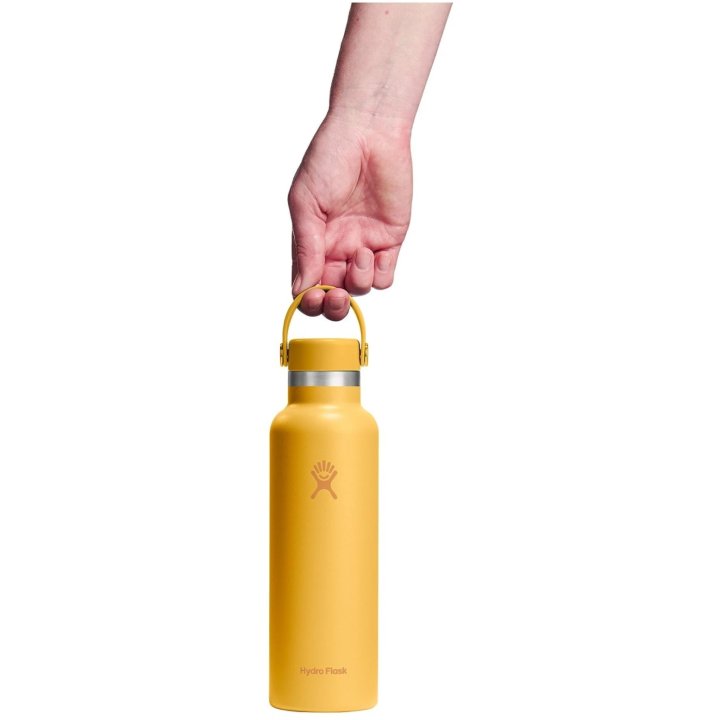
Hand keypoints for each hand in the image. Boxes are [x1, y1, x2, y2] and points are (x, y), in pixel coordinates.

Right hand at [288, 111, 411, 319]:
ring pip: (360, 289)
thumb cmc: (328, 159)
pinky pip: (385, 275)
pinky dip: (378, 274)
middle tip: (335, 296)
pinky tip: (371, 252)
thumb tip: (301, 289)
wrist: (368, 132)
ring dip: (357, 282)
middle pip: (333, 296)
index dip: (308, 300)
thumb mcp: (305, 203)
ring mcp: (362, 246)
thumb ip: (305, 247)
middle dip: (333, 305)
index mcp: (311, 242)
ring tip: (360, 253)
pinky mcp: (389, 241)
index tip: (312, 296)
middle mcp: (336, 249)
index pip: (306, 286)